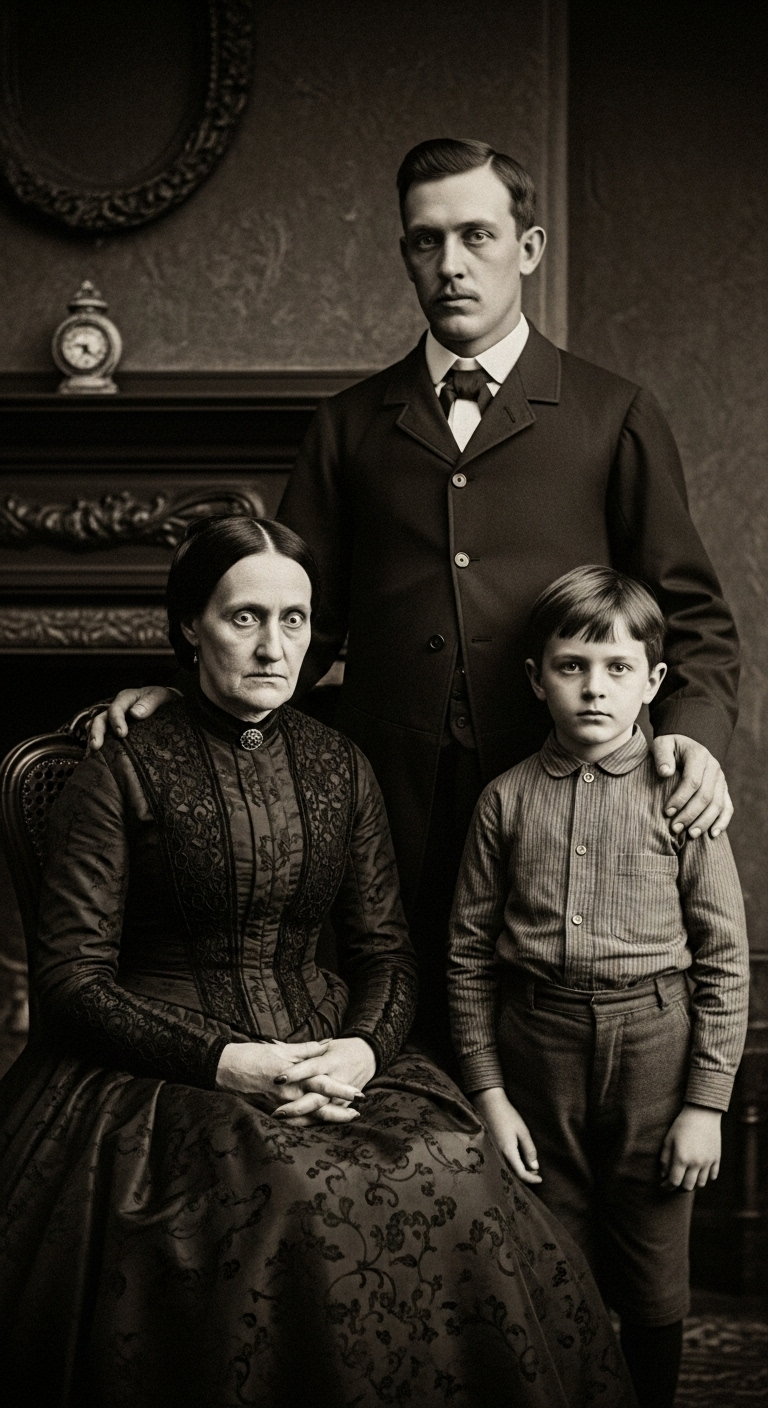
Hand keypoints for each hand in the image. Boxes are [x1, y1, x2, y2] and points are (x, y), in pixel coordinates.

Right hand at [86, 686, 178, 752]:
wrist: (164, 701)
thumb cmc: (161, 699)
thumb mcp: (159, 696)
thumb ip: (149, 703)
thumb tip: (135, 714)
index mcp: (126, 698)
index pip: (116, 708)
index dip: (117, 721)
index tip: (121, 734)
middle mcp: (116, 708)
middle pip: (101, 719)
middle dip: (97, 732)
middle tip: (96, 747)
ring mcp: (114, 719)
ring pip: (98, 727)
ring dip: (93, 739)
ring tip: (92, 753)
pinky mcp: (115, 729)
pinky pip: (104, 735)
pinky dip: (99, 744)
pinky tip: (96, 756)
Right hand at [216, 1038, 360, 1116]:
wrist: (224, 1069)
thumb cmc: (252, 1055)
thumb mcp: (281, 1048)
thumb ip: (307, 1049)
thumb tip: (328, 1043)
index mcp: (294, 1075)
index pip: (324, 1084)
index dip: (343, 1089)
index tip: (360, 1093)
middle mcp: (289, 1093)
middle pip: (320, 1105)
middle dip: (341, 1110)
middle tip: (359, 1112)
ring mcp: (280, 1105)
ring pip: (309, 1116)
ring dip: (328, 1119)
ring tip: (345, 1119)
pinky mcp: (270, 1112)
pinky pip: (293, 1122)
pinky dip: (308, 1124)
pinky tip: (319, 1125)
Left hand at [273, 1037, 376, 1124]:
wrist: (369, 1058)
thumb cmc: (342, 1050)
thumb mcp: (327, 1046)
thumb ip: (306, 1049)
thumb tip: (277, 1045)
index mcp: (331, 1062)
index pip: (312, 1068)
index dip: (296, 1073)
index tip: (277, 1078)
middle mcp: (336, 1080)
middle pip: (317, 1097)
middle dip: (297, 1106)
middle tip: (277, 1112)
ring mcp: (341, 1096)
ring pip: (320, 1112)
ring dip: (300, 1118)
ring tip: (281, 1121)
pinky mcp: (343, 1106)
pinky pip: (324, 1118)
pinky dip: (309, 1122)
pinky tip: (291, 1126)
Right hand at [472, 1087, 541, 1183]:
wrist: (488, 1104)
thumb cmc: (507, 1116)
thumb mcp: (522, 1132)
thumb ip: (529, 1150)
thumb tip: (535, 1167)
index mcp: (508, 1152)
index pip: (521, 1174)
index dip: (531, 1179)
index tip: (540, 1179)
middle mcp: (498, 1156)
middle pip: (513, 1175)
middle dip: (526, 1176)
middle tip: (536, 1171)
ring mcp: (492, 1153)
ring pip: (506, 1170)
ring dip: (518, 1171)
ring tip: (529, 1166)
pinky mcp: (490, 1149)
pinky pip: (501, 1163)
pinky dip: (511, 1166)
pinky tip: (517, 1160)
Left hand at [651, 734, 732, 838]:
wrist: (686, 745)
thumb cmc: (670, 748)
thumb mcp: (662, 744)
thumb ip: (662, 755)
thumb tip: (665, 772)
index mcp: (699, 756)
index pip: (692, 781)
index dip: (680, 798)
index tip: (667, 812)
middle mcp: (714, 768)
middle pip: (705, 796)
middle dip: (690, 814)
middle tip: (675, 828)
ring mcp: (721, 780)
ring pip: (718, 804)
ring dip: (704, 821)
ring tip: (691, 835)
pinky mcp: (723, 790)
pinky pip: (727, 807)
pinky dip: (722, 822)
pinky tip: (713, 835)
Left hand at [660, 1103, 721, 1189]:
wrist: (703, 1113)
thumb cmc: (682, 1125)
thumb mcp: (668, 1139)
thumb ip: (665, 1159)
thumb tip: (664, 1175)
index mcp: (681, 1158)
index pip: (674, 1182)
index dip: (667, 1186)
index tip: (663, 1185)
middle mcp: (696, 1163)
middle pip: (688, 1186)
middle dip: (679, 1187)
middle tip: (675, 1182)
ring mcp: (708, 1162)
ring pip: (701, 1183)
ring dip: (693, 1183)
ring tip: (687, 1177)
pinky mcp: (716, 1158)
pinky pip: (712, 1176)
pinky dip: (706, 1177)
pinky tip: (699, 1172)